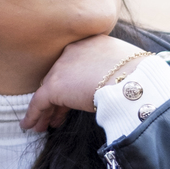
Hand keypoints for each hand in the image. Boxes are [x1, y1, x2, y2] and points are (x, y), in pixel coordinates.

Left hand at [22, 35, 144, 134]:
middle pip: (60, 77)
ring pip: (49, 91)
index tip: (72, 97)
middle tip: (55, 116)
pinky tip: (30, 126)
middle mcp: (73, 50)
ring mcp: (62, 67)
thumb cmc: (140, 76)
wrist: (134, 82)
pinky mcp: (55, 86)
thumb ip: (115, 70)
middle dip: (57, 98)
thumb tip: (118, 84)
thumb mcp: (128, 65)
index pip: (76, 65)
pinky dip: (34, 115)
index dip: (73, 83)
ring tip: (42, 125)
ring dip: (46, 110)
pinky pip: (39, 103)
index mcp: (92, 42)